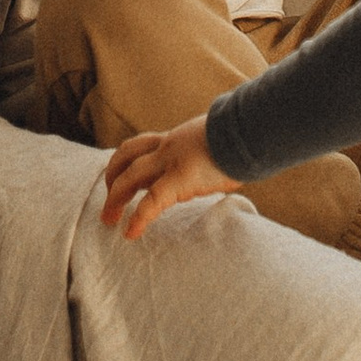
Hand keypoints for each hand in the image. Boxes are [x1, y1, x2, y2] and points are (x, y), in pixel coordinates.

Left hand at [100, 117, 242, 239]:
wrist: (252, 128)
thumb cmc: (244, 135)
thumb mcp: (219, 138)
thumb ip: (210, 149)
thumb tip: (222, 165)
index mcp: (177, 138)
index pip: (142, 145)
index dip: (126, 161)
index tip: (121, 178)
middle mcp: (169, 146)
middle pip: (127, 157)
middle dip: (112, 179)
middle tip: (108, 202)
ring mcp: (172, 160)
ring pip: (130, 176)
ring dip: (115, 198)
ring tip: (109, 219)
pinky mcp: (181, 178)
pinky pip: (152, 201)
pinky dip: (138, 218)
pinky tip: (131, 232)